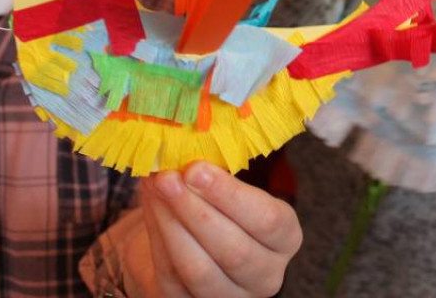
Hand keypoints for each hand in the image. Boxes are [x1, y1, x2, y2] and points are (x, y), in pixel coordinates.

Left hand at [122, 162, 301, 296]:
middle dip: (195, 211)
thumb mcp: (230, 189)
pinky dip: (157, 239)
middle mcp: (266, 275)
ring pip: (199, 269)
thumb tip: (180, 152)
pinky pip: (172, 278)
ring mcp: (231, 297)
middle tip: (167, 178)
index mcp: (285, 237)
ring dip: (171, 225)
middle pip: (233, 250)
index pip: (266, 221)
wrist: (196, 243)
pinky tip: (150, 207)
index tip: (196, 168)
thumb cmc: (221, 206)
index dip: (230, 196)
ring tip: (154, 188)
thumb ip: (215, 175)